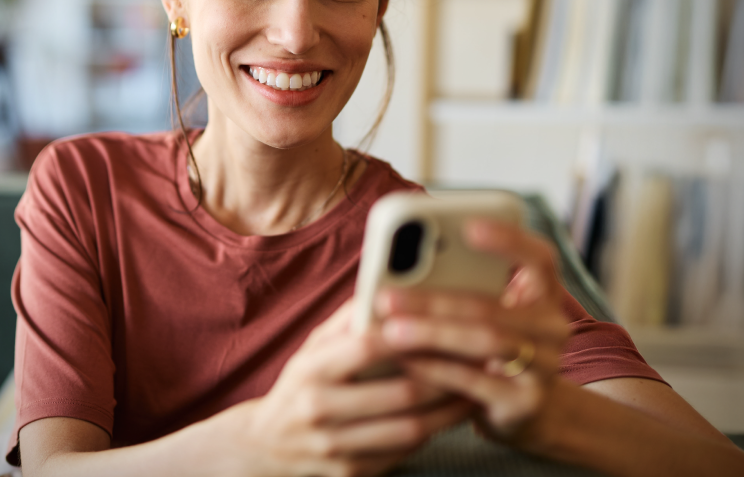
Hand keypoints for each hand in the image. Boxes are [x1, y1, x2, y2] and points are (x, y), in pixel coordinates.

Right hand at [219, 301, 473, 476]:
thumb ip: (349, 319)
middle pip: (400, 393)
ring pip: (409, 429)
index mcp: (312, 369)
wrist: (263, 446)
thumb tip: (387, 286)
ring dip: (450, 410)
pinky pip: (402, 453)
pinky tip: (450, 416)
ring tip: (476, 389)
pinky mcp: (349, 473)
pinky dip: (432, 434)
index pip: (367, 347)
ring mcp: (334, 446)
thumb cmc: (299, 384)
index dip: (410, 336)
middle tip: (480, 360)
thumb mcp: (312, 347)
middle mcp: (319, 408)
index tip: (447, 324)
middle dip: (447, 375)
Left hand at [375, 220, 569, 441]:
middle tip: (387, 297)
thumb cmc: (493, 346)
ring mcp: (544, 366)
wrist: (530, 411)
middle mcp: (552, 326)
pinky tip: (405, 361)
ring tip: (390, 330)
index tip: (470, 227)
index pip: (539, 257)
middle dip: (434, 300)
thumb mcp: (489, 313)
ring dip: (432, 334)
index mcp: (544, 293)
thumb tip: (396, 270)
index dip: (509, 240)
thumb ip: (464, 288)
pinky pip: (475, 382)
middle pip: (493, 306)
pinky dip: (436, 369)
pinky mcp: (526, 402)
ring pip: (486, 341)